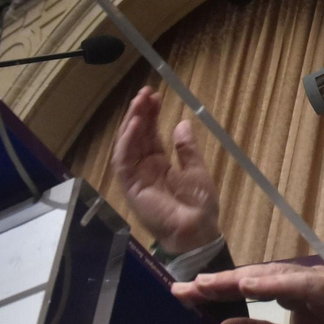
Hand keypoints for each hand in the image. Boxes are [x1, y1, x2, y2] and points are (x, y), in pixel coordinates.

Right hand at [112, 86, 221, 253]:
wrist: (196, 231)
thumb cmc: (199, 205)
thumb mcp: (196, 171)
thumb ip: (187, 149)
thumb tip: (183, 123)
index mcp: (160, 165)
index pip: (151, 136)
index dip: (152, 116)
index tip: (156, 97)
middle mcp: (144, 169)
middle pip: (137, 136)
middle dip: (140, 114)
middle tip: (145, 93)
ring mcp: (136, 178)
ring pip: (127, 145)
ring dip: (131, 123)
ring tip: (139, 102)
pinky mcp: (131, 187)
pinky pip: (124, 162)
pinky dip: (127, 142)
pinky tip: (135, 125)